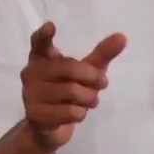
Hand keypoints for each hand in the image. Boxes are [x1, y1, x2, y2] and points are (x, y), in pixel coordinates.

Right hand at [22, 22, 125, 151]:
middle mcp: (31, 72)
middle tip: (103, 83)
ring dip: (90, 98)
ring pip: (73, 92)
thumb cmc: (68, 91)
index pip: (39, 43)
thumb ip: (102, 54)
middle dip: (93, 77)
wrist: (48, 128)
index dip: (44, 35)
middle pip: (69, 68)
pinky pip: (70, 112)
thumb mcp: (87, 72)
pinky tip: (76, 113)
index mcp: (42, 57)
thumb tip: (123, 37)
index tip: (51, 26)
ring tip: (89, 101)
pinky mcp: (35, 114)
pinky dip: (81, 114)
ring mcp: (30, 94)